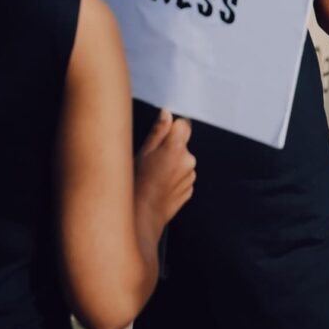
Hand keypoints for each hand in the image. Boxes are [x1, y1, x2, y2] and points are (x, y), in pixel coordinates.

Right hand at [135, 112, 195, 227]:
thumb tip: (167, 113)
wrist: (142, 215)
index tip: (162, 137)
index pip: (183, 124)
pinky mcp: (189, 189)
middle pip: (182, 144)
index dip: (172, 129)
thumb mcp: (143, 152)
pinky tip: (160, 185)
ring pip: (183, 161)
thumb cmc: (138, 183)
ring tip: (154, 175)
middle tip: (152, 160)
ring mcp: (190, 176)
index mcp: (176, 147)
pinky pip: (183, 177)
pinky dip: (174, 178)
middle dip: (171, 148)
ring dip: (173, 164)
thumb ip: (159, 130)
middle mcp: (188, 160)